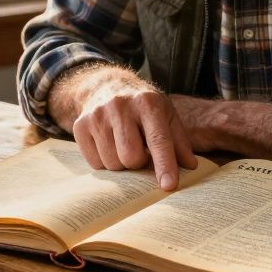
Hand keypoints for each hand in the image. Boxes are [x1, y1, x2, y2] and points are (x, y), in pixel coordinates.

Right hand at [72, 79, 197, 190]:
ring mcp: (97, 115)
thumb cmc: (143, 106)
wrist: (106, 86)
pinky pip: (95, 164)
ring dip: (122, 164)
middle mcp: (120, 106)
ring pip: (112, 163)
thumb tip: (191, 167)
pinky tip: (109, 145)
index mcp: (147, 102)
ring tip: (124, 146)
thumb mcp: (167, 115)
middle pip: (131, 157)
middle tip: (141, 151)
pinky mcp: (80, 126)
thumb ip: (180, 141)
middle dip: (139, 163)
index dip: (164, 165)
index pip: (158, 139)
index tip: (168, 185)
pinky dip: (105, 162)